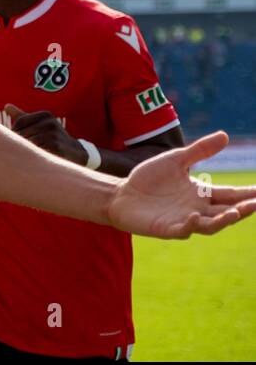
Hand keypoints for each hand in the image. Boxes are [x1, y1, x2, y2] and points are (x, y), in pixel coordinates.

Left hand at [4, 103, 84, 164]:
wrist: (74, 152)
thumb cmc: (51, 138)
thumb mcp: (38, 125)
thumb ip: (22, 117)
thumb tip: (7, 106)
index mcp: (45, 115)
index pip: (20, 122)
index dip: (15, 132)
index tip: (17, 139)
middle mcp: (51, 122)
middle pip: (23, 132)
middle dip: (18, 142)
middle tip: (19, 149)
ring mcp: (55, 135)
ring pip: (28, 143)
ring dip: (25, 150)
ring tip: (27, 154)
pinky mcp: (57, 147)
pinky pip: (37, 151)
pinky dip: (33, 155)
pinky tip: (35, 158)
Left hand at [109, 131, 255, 237]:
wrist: (120, 193)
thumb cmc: (149, 178)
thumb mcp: (175, 160)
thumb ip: (199, 151)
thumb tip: (225, 135)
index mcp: (202, 193)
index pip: (231, 194)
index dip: (249, 194)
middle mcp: (198, 209)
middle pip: (227, 212)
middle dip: (243, 208)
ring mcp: (183, 220)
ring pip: (210, 225)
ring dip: (223, 220)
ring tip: (236, 211)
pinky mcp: (166, 228)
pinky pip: (182, 230)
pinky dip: (189, 225)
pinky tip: (193, 216)